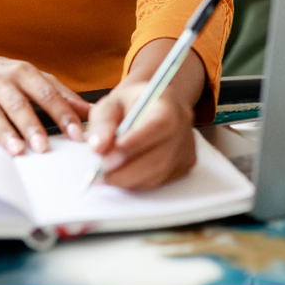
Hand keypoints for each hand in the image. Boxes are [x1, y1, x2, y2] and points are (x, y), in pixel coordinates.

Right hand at [0, 55, 91, 155]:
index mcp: (25, 73)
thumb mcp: (33, 79)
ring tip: (16, 150)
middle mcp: (2, 81)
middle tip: (43, 147)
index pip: (47, 94)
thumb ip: (62, 95)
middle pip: (19, 104)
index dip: (63, 114)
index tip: (76, 134)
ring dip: (5, 132)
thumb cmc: (4, 77)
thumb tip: (91, 112)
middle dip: (32, 126)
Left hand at [84, 42, 205, 189]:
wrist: (151, 105)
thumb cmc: (129, 103)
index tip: (106, 156)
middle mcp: (182, 125)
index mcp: (168, 103)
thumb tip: (98, 148)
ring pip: (158, 174)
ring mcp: (187, 147)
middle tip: (98, 174)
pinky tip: (122, 174)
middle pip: (160, 156)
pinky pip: (159, 180)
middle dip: (125, 170)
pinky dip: (137, 182)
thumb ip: (103, 123)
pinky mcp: (185, 164)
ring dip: (128, 179)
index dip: (135, 143)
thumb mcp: (111, 103)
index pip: (160, 124)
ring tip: (104, 176)